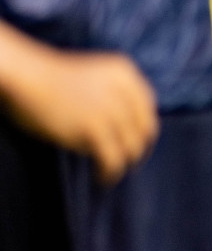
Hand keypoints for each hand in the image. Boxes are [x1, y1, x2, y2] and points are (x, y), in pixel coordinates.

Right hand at [0, 35, 157, 184]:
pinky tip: (101, 178)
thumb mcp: (93, 77)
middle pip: (144, 129)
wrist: (24, 76)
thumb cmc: (48, 80)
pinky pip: (113, 158)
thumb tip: (125, 128)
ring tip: (110, 174)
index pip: (148, 108)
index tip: (136, 144)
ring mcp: (110, 108)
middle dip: (137, 150)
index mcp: (124, 72)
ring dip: (123, 164)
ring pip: (131, 147)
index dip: (143, 130)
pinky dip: (109, 172)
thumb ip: (113, 95)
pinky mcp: (93, 127)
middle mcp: (123, 90)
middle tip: (128, 164)